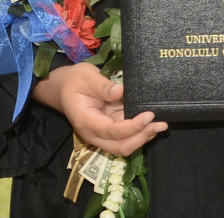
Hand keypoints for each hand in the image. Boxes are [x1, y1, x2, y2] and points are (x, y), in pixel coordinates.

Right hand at [33, 62, 167, 155]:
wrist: (62, 87)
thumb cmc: (74, 80)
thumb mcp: (86, 77)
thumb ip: (103, 86)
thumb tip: (121, 92)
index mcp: (86, 121)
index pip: (112, 131)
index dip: (132, 126)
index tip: (149, 115)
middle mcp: (94, 133)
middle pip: (120, 147)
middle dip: (141, 137)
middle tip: (160, 124)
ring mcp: (101, 133)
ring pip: (123, 145)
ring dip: (143, 137)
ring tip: (161, 125)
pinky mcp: (108, 128)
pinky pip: (124, 137)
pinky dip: (139, 132)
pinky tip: (152, 123)